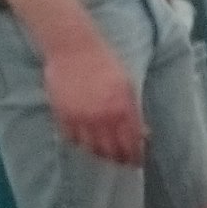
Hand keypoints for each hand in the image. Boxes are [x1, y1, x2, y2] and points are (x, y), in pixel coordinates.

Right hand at [44, 42, 146, 166]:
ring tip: (104, 151)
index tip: (137, 161)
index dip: (135, 157)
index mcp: (122, 109)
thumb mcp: (128, 86)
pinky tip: (85, 139)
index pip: (131, 145)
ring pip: (92, 149)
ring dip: (100, 153)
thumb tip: (144, 135)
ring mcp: (81, 116)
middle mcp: (102, 117)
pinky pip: (72, 138)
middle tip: (122, 160)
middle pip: (112, 152)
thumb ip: (134, 112)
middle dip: (119, 159)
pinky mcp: (62, 113)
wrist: (73, 46)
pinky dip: (79, 142)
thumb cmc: (104, 63)